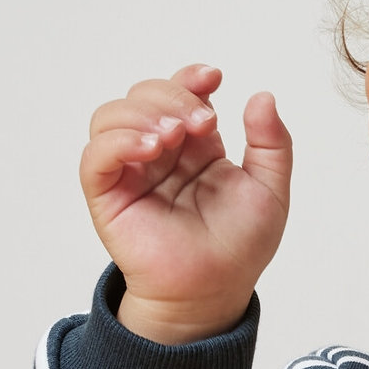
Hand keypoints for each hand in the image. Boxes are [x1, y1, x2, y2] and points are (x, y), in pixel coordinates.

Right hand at [80, 63, 292, 343]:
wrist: (215, 291)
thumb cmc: (239, 247)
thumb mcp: (269, 190)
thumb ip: (272, 143)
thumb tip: (261, 96)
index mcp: (195, 145)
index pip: (180, 92)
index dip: (190, 77)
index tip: (213, 78)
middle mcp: (160, 153)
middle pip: (145, 95)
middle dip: (173, 96)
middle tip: (201, 123)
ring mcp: (131, 171)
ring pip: (112, 115)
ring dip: (143, 113)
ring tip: (173, 137)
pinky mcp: (108, 194)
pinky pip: (96, 155)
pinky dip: (118, 141)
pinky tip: (150, 148)